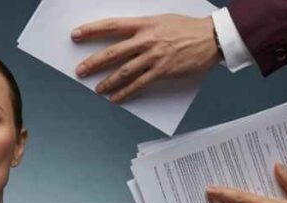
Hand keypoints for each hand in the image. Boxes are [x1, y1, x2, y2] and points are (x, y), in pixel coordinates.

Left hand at [72, 15, 218, 102]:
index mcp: (144, 23)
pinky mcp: (162, 71)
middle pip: (113, 52)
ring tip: (97, 89)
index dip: (91, 30)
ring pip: (124, 71)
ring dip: (107, 81)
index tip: (76, 35)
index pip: (112, 26)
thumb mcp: (161, 20)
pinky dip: (125, 92)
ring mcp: (154, 56)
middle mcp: (146, 39)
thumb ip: (141, 28)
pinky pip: (139, 84)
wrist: (211, 37)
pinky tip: (115, 98)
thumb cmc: (186, 27)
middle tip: (80, 71)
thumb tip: (122, 36)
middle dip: (93, 62)